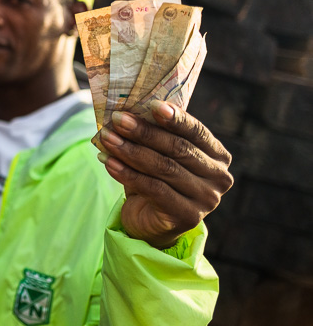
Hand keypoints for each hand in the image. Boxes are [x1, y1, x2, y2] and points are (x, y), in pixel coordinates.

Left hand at [96, 101, 233, 248]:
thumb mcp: (157, 153)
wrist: (150, 220)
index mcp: (217, 155)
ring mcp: (206, 200)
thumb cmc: (155, 178)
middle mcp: (218, 177)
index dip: (176, 118)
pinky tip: (109, 162)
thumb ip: (152, 134)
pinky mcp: (187, 217)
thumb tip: (126, 112)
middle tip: (118, 119)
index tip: (152, 104)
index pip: (197, 132)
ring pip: (164, 168)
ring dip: (131, 150)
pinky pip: (154, 189)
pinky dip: (128, 174)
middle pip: (178, 149)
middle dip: (144, 132)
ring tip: (107, 138)